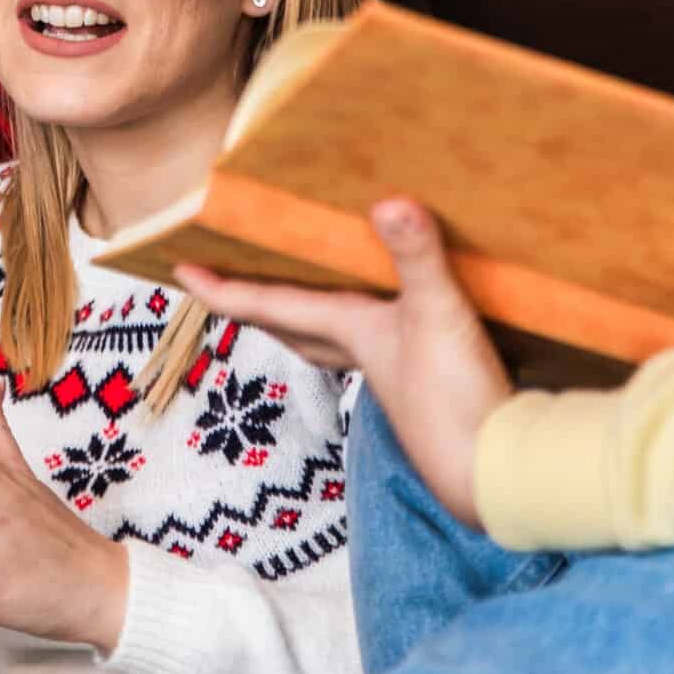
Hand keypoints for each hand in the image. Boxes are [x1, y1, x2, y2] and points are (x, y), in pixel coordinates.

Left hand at [178, 199, 514, 528]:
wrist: (493, 471)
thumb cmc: (456, 397)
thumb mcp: (438, 312)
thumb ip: (416, 256)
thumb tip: (388, 202)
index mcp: (350, 331)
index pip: (271, 304)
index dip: (224, 288)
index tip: (180, 272)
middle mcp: (360, 352)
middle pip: (289, 326)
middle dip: (253, 305)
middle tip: (221, 286)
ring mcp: (390, 374)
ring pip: (325, 341)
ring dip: (298, 320)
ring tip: (287, 298)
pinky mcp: (423, 386)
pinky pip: (371, 348)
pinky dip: (358, 331)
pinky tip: (382, 325)